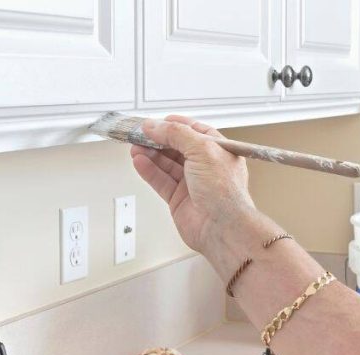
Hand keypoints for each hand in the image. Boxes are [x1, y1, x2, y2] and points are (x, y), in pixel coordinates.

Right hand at [130, 115, 255, 252]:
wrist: (221, 227)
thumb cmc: (224, 192)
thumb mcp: (203, 149)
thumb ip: (177, 134)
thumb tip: (156, 126)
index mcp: (219, 151)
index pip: (195, 132)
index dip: (176, 126)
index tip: (158, 122)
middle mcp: (206, 167)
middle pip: (177, 147)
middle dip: (158, 140)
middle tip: (140, 134)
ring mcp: (192, 183)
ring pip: (166, 164)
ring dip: (150, 154)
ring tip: (135, 146)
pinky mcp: (179, 199)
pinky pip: (161, 181)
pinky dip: (149, 171)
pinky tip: (139, 161)